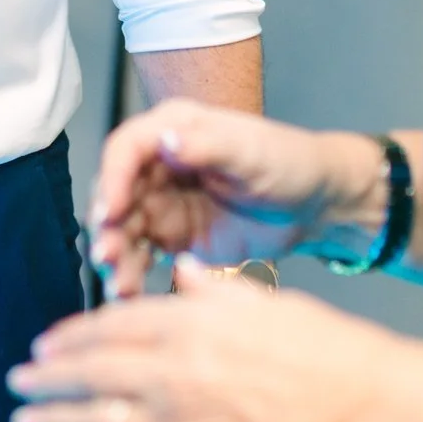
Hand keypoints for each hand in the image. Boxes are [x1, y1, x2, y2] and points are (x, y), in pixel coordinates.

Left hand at [8, 258, 422, 421]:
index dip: (72, 335)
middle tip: (18, 380)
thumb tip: (182, 274)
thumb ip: (216, 292)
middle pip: (91, 372)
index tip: (48, 342)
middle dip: (46, 377)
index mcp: (193, 324)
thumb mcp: (273, 303)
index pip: (112, 324)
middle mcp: (175, 375)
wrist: (380, 419)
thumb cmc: (339, 357)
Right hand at [88, 102, 385, 297]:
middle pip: (116, 193)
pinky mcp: (172, 235)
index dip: (113, 179)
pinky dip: (133, 274)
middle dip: (108, 227)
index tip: (113, 211)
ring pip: (124, 229)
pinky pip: (141, 255)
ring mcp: (163, 201)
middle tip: (107, 257)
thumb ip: (208, 145)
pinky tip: (132, 294)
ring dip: (116, 257)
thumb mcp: (251, 151)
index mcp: (174, 128)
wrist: (315, 206)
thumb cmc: (289, 163)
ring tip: (121, 286)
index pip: (127, 149)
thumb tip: (167, 138)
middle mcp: (159, 162)